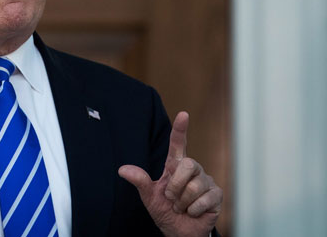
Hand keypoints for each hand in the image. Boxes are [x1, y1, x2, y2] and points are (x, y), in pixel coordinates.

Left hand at [118, 111, 221, 236]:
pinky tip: (193, 212)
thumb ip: (140, 181)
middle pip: (187, 164)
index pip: (178, 144)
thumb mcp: (149, 196)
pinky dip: (193, 210)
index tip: (183, 114)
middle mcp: (192, 169)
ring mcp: (206, 181)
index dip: (180, 129)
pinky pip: (204, 199)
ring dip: (183, 202)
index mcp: (175, 166)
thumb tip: (122, 169)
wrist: (179, 232)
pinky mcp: (216, 195)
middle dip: (175, 185)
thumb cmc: (165, 210)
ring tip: (182, 207)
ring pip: (194, 186)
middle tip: (171, 198)